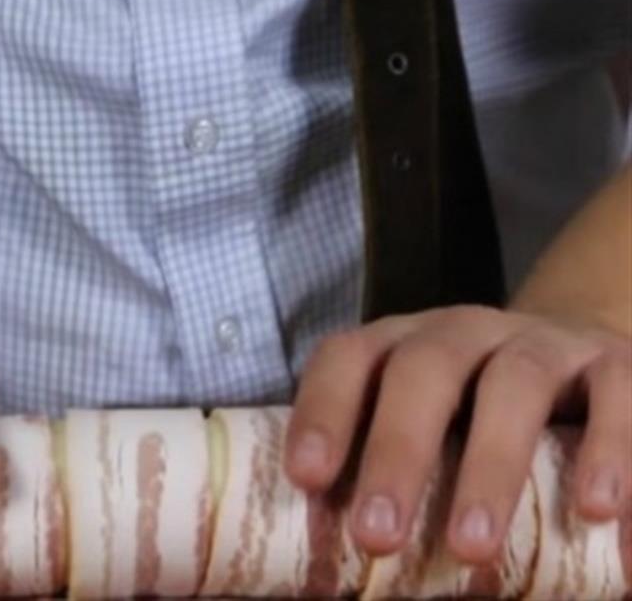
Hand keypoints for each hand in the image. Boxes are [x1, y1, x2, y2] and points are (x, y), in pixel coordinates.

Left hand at [284, 304, 630, 562]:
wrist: (585, 365)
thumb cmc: (478, 418)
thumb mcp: (432, 432)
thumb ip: (387, 477)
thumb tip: (326, 577)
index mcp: (401, 346)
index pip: (349, 359)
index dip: (322, 411)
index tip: (306, 479)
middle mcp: (465, 332)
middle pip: (423, 371)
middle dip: (397, 452)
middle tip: (377, 536)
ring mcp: (542, 341)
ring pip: (514, 383)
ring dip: (491, 467)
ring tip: (469, 548)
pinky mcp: (615, 361)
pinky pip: (617, 394)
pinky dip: (608, 451)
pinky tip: (595, 511)